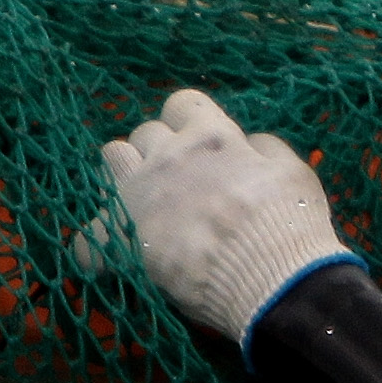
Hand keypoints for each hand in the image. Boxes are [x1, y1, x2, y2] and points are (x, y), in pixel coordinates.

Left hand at [87, 90, 356, 344]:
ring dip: (124, 175)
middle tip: (178, 183)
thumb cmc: (289, 225)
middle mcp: (170, 155)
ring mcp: (140, 192)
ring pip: (111, 158)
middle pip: (146, 132)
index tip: (200, 145)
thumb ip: (264, 149)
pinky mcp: (121, 237)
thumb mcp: (294, 171)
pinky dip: (97, 247)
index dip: (189, 123)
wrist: (269, 278)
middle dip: (159, 151)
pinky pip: (87, 238)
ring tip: (141, 202)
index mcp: (212, 136)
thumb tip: (248, 143)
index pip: (183, 104)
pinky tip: (110, 259)